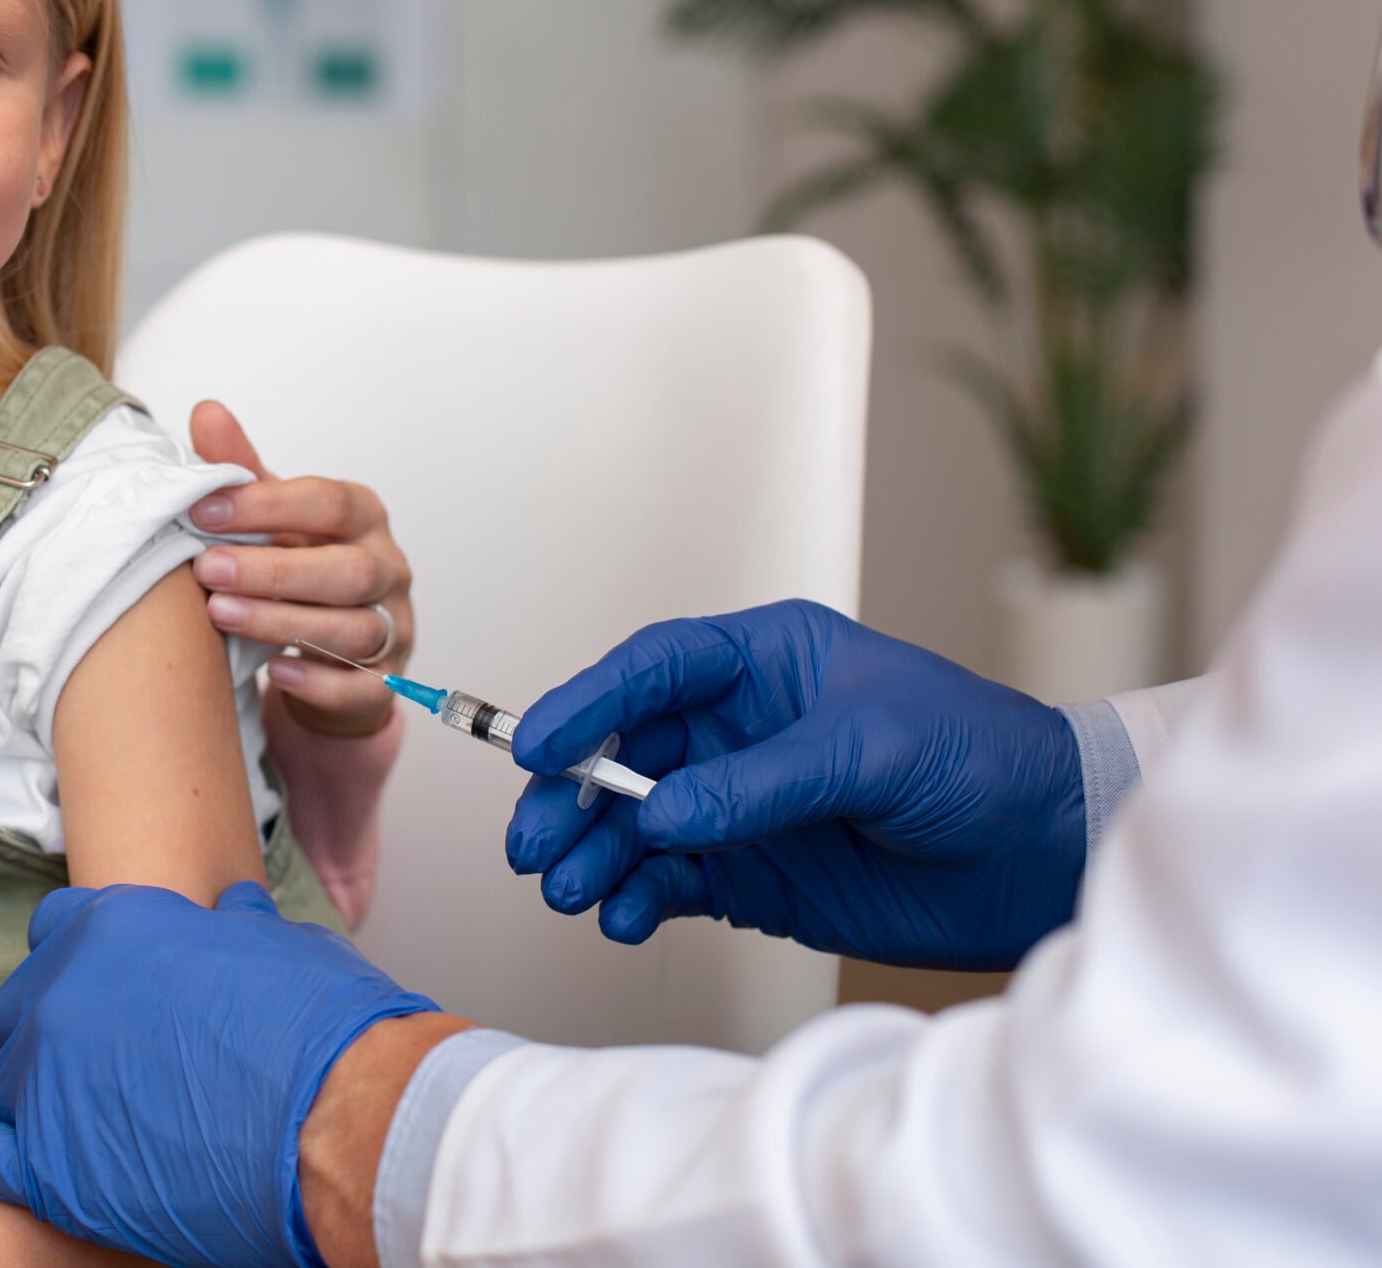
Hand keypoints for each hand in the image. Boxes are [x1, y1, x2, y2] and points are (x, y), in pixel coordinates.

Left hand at [0, 882, 435, 1267]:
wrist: (340, 1120)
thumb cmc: (324, 1029)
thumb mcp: (280, 947)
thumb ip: (237, 928)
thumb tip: (233, 909)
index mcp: (113, 927)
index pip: (58, 928)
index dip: (80, 957)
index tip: (102, 985)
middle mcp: (64, 994)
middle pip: (25, 1005)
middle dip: (53, 1025)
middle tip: (99, 1056)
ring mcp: (49, 1083)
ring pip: (10, 1080)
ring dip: (37, 1091)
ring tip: (82, 1115)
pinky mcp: (51, 1167)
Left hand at [188, 401, 413, 730]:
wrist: (326, 647)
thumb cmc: (296, 566)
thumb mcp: (270, 517)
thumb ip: (240, 469)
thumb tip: (206, 412)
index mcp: (362, 517)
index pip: (327, 502)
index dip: (267, 506)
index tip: (203, 511)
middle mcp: (387, 568)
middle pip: (348, 569)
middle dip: (274, 570)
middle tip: (207, 568)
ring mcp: (393, 627)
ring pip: (354, 629)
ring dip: (283, 621)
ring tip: (221, 614)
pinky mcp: (383, 682)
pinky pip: (361, 686)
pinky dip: (319, 681)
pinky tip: (274, 672)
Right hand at [506, 600, 1087, 969]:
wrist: (1048, 856)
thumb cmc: (983, 761)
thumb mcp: (873, 750)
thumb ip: (760, 783)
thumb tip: (660, 815)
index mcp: (764, 663)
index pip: (650, 671)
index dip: (585, 705)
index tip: (535, 748)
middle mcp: (738, 729)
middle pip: (620, 753)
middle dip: (568, 797)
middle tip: (534, 844)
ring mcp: (739, 805)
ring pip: (632, 825)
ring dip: (592, 855)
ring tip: (567, 891)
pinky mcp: (752, 875)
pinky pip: (670, 883)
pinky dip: (637, 901)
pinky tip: (625, 918)